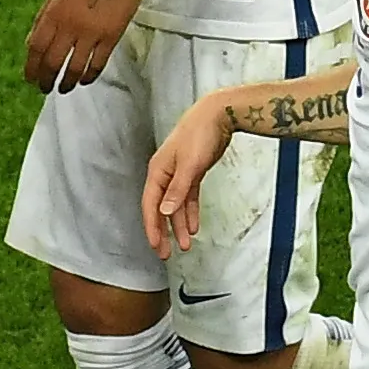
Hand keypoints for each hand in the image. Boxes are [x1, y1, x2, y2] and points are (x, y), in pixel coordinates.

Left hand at [25, 0, 144, 90]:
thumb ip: (42, 16)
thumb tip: (30, 43)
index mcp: (54, 12)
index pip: (36, 47)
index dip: (30, 67)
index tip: (30, 78)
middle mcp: (70, 25)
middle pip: (52, 62)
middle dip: (45, 80)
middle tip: (44, 88)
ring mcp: (91, 33)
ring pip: (74, 68)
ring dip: (66, 83)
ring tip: (62, 89)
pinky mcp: (111, 37)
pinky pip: (97, 64)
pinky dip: (88, 77)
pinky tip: (83, 81)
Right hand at [142, 93, 237, 258]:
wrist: (218, 115)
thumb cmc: (200, 135)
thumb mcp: (190, 165)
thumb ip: (177, 190)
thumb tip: (164, 212)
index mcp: (158, 172)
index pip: (150, 205)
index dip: (152, 227)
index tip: (156, 246)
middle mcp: (164, 174)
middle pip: (159, 209)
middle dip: (162, 232)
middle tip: (165, 254)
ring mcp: (178, 174)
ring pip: (174, 206)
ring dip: (178, 226)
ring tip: (184, 246)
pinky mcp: (191, 173)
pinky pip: (187, 198)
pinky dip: (189, 213)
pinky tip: (192, 226)